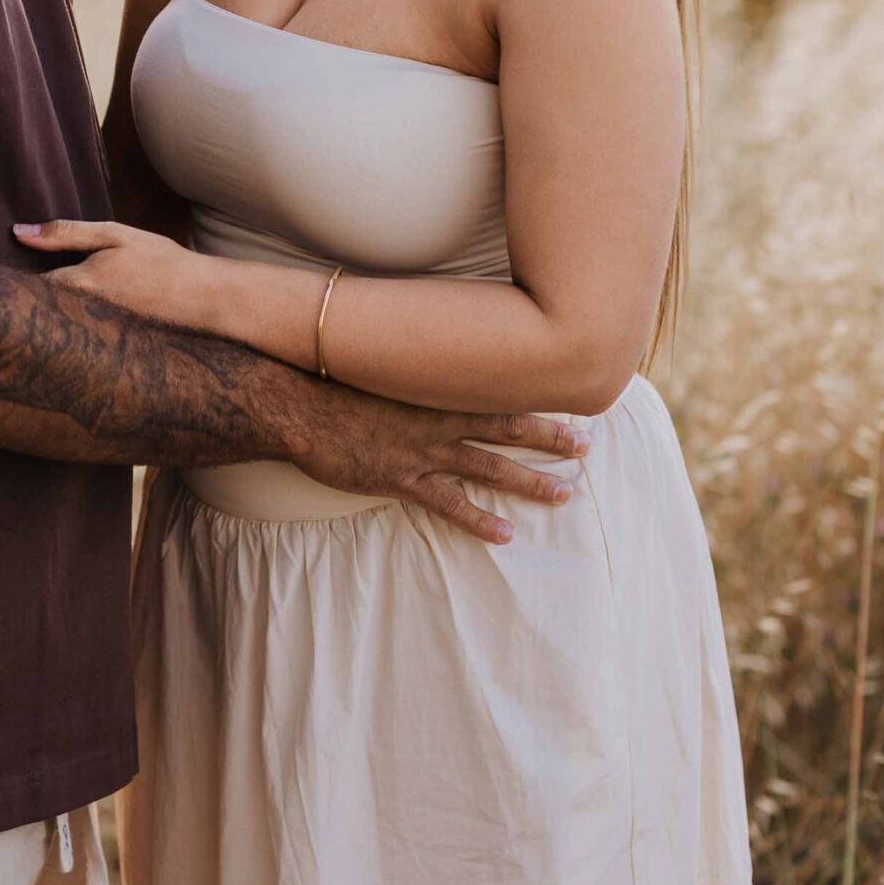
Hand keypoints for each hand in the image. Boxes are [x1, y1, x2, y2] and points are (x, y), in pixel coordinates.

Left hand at [13, 218, 216, 332]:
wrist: (202, 298)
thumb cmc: (159, 260)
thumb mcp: (114, 235)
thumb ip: (65, 233)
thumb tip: (17, 231)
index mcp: (77, 285)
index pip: (24, 286)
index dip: (10, 277)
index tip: (1, 268)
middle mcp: (79, 317)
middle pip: (35, 310)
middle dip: (25, 298)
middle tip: (17, 284)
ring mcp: (91, 336)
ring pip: (53, 323)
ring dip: (45, 311)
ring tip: (44, 299)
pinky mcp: (104, 346)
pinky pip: (73, 333)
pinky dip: (67, 323)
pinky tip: (76, 313)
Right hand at [293, 389, 587, 545]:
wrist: (296, 402)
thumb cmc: (335, 377)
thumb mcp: (381, 361)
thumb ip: (413, 363)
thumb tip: (435, 350)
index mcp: (435, 386)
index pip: (497, 389)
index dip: (534, 395)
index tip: (567, 396)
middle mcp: (438, 417)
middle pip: (506, 427)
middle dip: (549, 437)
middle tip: (587, 446)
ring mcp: (422, 451)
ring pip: (488, 467)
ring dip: (529, 481)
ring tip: (565, 493)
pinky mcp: (401, 479)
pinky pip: (449, 505)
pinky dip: (480, 520)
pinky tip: (506, 534)